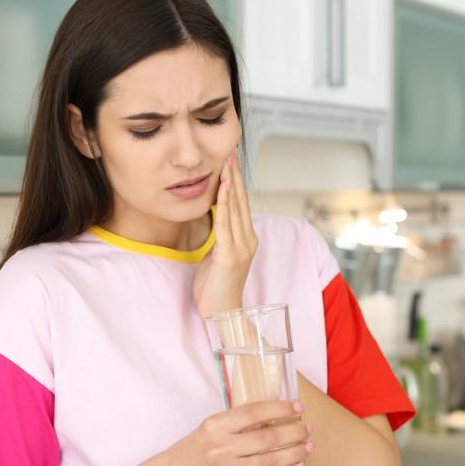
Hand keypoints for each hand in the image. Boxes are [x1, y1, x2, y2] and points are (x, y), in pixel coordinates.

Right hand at [154, 399, 312, 465]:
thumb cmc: (194, 450)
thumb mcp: (209, 428)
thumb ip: (236, 423)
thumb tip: (274, 416)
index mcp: (215, 426)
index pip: (253, 412)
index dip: (279, 408)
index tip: (297, 406)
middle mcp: (222, 448)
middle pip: (267, 438)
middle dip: (293, 432)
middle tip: (307, 428)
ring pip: (270, 461)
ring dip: (294, 453)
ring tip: (307, 446)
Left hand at [192, 150, 257, 319]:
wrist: (223, 314)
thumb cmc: (217, 288)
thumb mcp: (218, 257)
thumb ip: (221, 238)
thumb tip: (217, 219)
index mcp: (246, 239)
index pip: (241, 204)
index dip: (236, 182)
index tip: (231, 161)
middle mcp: (247, 240)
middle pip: (241, 201)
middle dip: (235, 176)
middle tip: (231, 152)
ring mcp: (240, 247)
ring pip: (235, 209)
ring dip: (230, 184)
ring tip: (226, 163)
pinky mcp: (229, 255)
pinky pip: (226, 225)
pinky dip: (224, 205)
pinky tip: (221, 189)